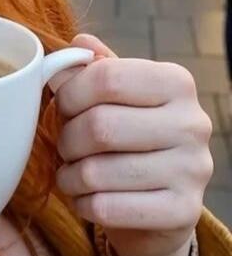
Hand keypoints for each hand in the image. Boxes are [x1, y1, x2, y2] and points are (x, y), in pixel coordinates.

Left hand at [49, 34, 213, 255]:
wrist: (161, 204)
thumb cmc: (131, 139)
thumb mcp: (117, 97)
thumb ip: (95, 70)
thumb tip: (76, 44)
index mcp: (177, 83)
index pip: (107, 77)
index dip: (69, 93)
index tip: (62, 107)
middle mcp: (193, 123)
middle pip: (100, 125)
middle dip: (67, 139)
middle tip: (65, 146)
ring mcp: (192, 170)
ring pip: (98, 171)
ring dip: (70, 176)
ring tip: (72, 174)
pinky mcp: (184, 212)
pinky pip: (107, 207)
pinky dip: (84, 204)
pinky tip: (87, 198)